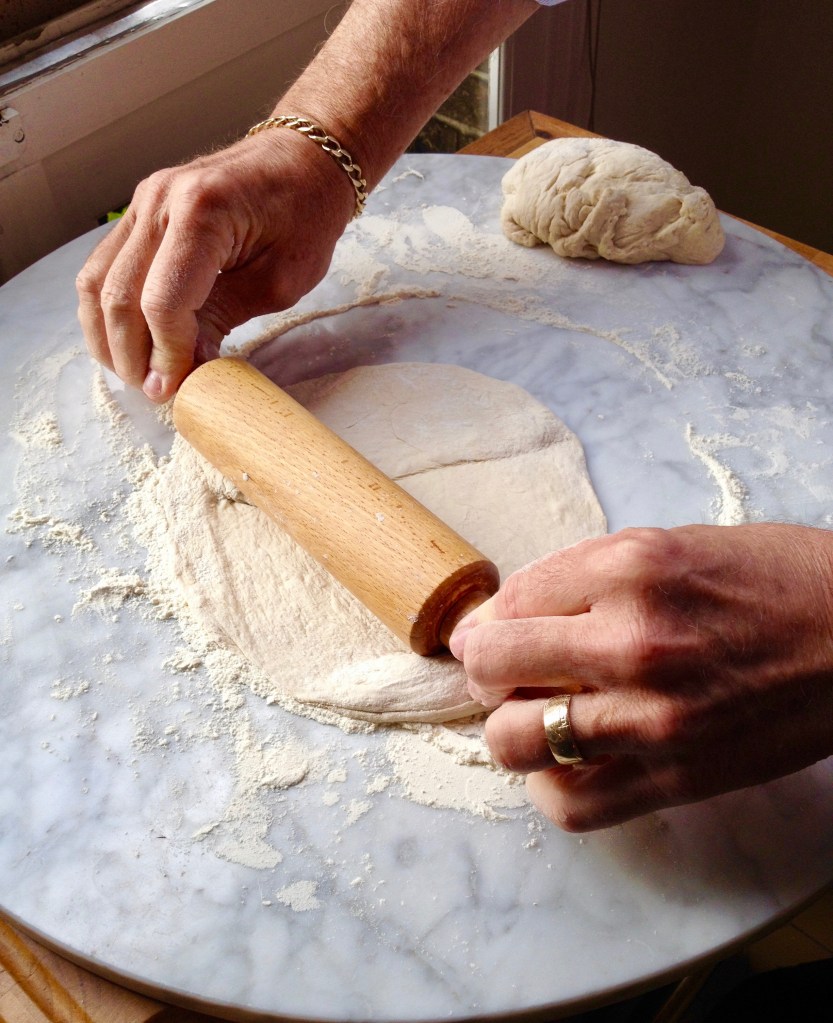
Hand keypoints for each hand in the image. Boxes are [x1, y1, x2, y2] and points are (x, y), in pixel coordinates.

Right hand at [76, 129, 355, 402]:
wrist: (304, 160)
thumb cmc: (305, 216)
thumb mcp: (279, 281)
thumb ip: (225, 319)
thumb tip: (184, 366)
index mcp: (202, 211)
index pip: (162, 302)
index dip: (166, 354)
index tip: (174, 389)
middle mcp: (160, 200)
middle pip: (119, 296)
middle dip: (132, 355)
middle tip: (154, 392)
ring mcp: (144, 202)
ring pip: (97, 283)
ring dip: (108, 337)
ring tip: (136, 374)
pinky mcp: (140, 211)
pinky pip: (105, 267)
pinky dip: (109, 310)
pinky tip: (128, 341)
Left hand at [450, 524, 832, 830]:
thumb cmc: (772, 581)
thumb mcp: (671, 544)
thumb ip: (583, 575)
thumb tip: (500, 614)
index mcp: (630, 568)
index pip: (510, 599)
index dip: (494, 617)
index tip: (499, 629)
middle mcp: (634, 640)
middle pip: (492, 666)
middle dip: (484, 669)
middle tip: (505, 672)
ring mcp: (654, 717)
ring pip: (515, 742)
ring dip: (508, 729)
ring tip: (534, 716)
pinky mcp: (678, 777)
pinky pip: (573, 805)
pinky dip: (550, 787)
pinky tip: (568, 762)